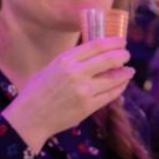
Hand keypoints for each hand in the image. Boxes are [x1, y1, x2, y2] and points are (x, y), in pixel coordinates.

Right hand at [2, 37, 132, 153]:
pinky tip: (121, 85)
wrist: (30, 117)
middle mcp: (75, 73)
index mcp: (64, 60)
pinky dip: (119, 88)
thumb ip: (70, 62)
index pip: (96, 45)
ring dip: (125, 73)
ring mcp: (83, 90)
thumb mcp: (50, 69)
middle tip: (127, 55)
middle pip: (109, 59)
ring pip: (114, 78)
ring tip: (129, 71)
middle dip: (122, 55)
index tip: (121, 41)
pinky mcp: (88, 106)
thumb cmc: (36, 92)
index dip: (112, 42)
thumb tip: (94, 57)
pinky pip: (110, 95)